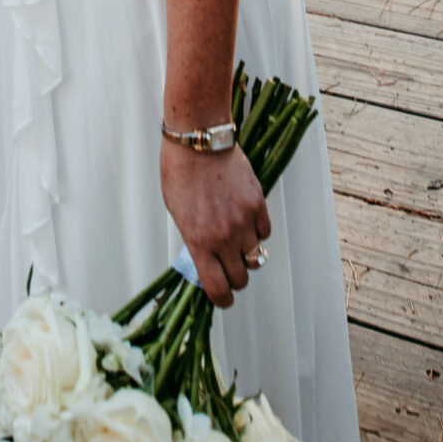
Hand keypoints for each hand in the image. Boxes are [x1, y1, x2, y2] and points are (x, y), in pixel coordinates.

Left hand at [159, 138, 270, 308]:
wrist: (199, 142)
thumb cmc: (180, 174)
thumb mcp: (178, 214)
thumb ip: (194, 240)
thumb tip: (206, 261)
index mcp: (199, 242)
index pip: (217, 288)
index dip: (222, 299)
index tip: (223, 298)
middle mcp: (224, 237)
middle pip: (241, 277)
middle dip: (235, 277)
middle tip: (229, 268)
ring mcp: (243, 221)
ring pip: (256, 256)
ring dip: (247, 254)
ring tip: (237, 241)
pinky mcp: (258, 204)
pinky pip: (264, 232)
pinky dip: (257, 231)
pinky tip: (245, 220)